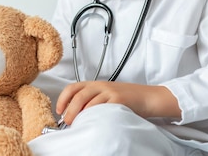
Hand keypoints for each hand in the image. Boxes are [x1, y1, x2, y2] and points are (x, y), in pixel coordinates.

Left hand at [56, 81, 180, 125]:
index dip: (63, 99)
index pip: (73, 87)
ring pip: (88, 102)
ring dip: (80, 115)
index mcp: (96, 84)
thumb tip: (75, 114)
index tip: (59, 110)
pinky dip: (94, 116)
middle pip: (78, 96)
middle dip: (69, 110)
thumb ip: (92, 100)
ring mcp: (110, 92)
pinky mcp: (119, 101)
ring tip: (79, 124)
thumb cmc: (128, 99)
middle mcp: (101, 86)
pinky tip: (94, 122)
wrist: (148, 97)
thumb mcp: (107, 94)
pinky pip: (102, 108)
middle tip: (68, 121)